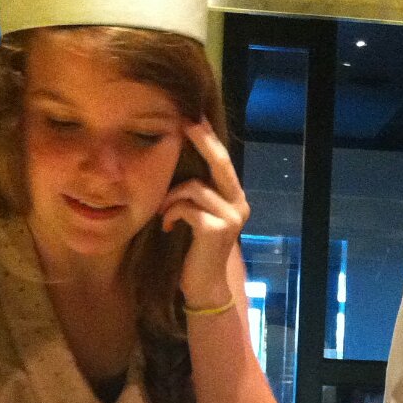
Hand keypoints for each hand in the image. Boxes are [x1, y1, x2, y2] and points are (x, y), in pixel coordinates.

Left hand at [162, 121, 248, 308]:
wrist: (204, 286)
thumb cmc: (195, 250)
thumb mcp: (199, 216)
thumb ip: (198, 193)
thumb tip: (178, 161)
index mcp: (235, 198)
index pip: (223, 161)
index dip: (209, 139)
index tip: (194, 116)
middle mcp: (239, 204)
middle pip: (219, 163)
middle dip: (201, 141)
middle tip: (184, 122)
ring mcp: (231, 217)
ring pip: (194, 187)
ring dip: (171, 198)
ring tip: (163, 213)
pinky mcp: (217, 229)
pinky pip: (186, 207)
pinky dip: (170, 213)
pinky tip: (166, 227)